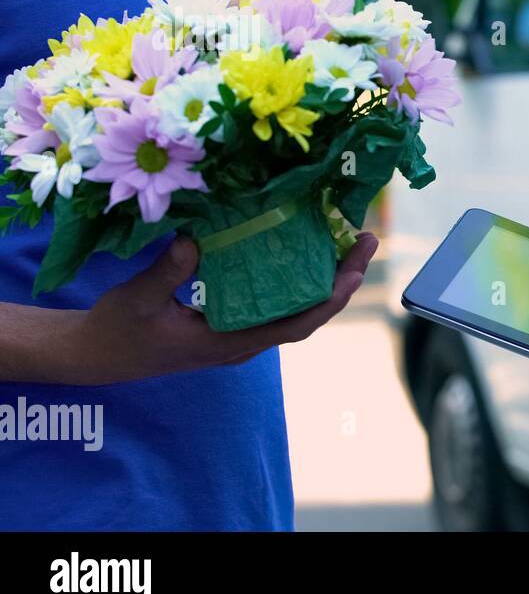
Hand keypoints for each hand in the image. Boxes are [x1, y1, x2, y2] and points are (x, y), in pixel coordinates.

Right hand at [69, 232, 378, 384]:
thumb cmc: (117, 330)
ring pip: (295, 309)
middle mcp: (244, 342)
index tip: (355, 269)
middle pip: (308, 314)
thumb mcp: (136, 299)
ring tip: (346, 239)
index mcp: (229, 343)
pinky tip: (301, 251)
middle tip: (365, 238)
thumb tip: (194, 242)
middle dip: (341, 279)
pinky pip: (275, 303)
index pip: (297, 325)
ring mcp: (239, 334)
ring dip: (324, 278)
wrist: (97, 354)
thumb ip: (165, 273)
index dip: (330, 298)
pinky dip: (295, 279)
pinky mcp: (230, 323)